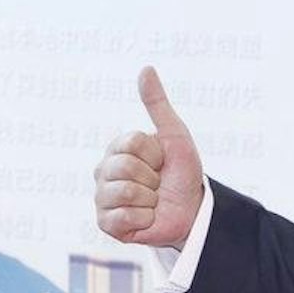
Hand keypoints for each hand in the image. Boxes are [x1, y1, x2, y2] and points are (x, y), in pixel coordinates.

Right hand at [93, 66, 204, 248]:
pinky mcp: (106, 223)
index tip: (161, 161)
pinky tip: (146, 217)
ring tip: (152, 200)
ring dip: (150, 199)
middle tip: (157, 183)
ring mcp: (102, 198)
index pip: (131, 143)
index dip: (155, 153)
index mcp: (116, 149)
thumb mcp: (174, 135)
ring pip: (123, 192)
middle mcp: (103, 172)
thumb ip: (158, 104)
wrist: (192, 209)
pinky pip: (123, 217)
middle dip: (152, 177)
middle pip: (124, 167)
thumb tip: (146, 69)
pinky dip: (144, 218)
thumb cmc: (181, 172)